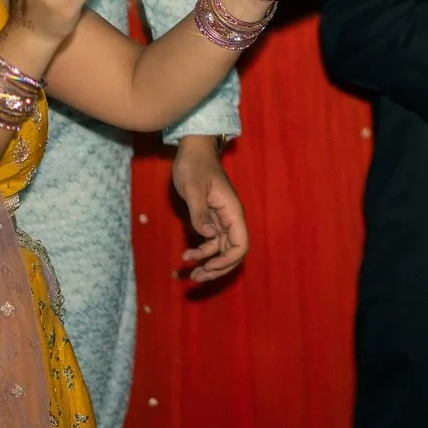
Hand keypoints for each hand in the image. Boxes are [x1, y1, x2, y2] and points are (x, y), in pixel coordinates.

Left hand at [170, 136, 249, 283]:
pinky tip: (187, 255)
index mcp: (232, 211)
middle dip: (218, 268)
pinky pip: (212, 241)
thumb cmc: (194, 165)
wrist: (193, 150)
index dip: (227, 261)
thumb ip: (200, 212)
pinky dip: (202, 252)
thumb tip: (209, 235)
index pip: (240, 244)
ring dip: (209, 263)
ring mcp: (222, 219)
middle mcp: (230, 218)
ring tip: (189, 272)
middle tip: (197, 277)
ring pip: (222, 249)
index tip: (208, 267)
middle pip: (233, 251)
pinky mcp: (212, 218)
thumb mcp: (193, 188)